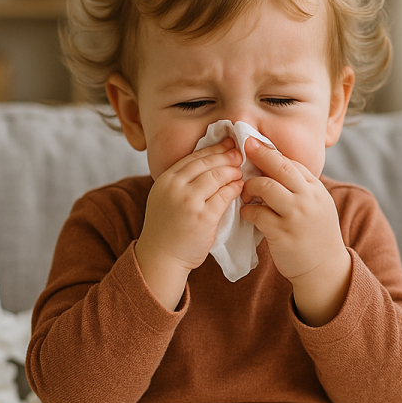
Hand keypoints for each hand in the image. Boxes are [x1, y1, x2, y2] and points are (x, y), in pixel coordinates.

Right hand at [135, 138, 243, 308]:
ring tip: (240, 171)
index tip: (227, 144)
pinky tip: (240, 187)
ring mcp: (188, 202)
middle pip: (206, 163)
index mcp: (165, 180)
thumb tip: (208, 165)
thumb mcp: (165, 198)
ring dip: (231, 171)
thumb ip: (181, 182)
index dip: (213, 149)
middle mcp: (174, 187)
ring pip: (216, 176)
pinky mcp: (202, 217)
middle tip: (239, 153)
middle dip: (225, 155)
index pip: (193, 157)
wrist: (161, 258)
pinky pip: (223, 196)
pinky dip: (234, 189)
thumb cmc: (167, 230)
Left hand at [240, 137, 351, 325]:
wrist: (325, 268)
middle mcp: (308, 199)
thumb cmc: (315, 234)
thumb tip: (273, 166)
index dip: (270, 152)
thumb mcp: (316, 205)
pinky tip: (246, 213)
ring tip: (244, 194)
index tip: (253, 144)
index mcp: (315, 189)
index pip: (291, 162)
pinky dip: (247, 211)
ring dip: (249, 187)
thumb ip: (300, 187)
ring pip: (266, 188)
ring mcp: (296, 216)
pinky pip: (257, 214)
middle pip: (279, 167)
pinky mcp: (282, 234)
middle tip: (242, 149)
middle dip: (259, 154)